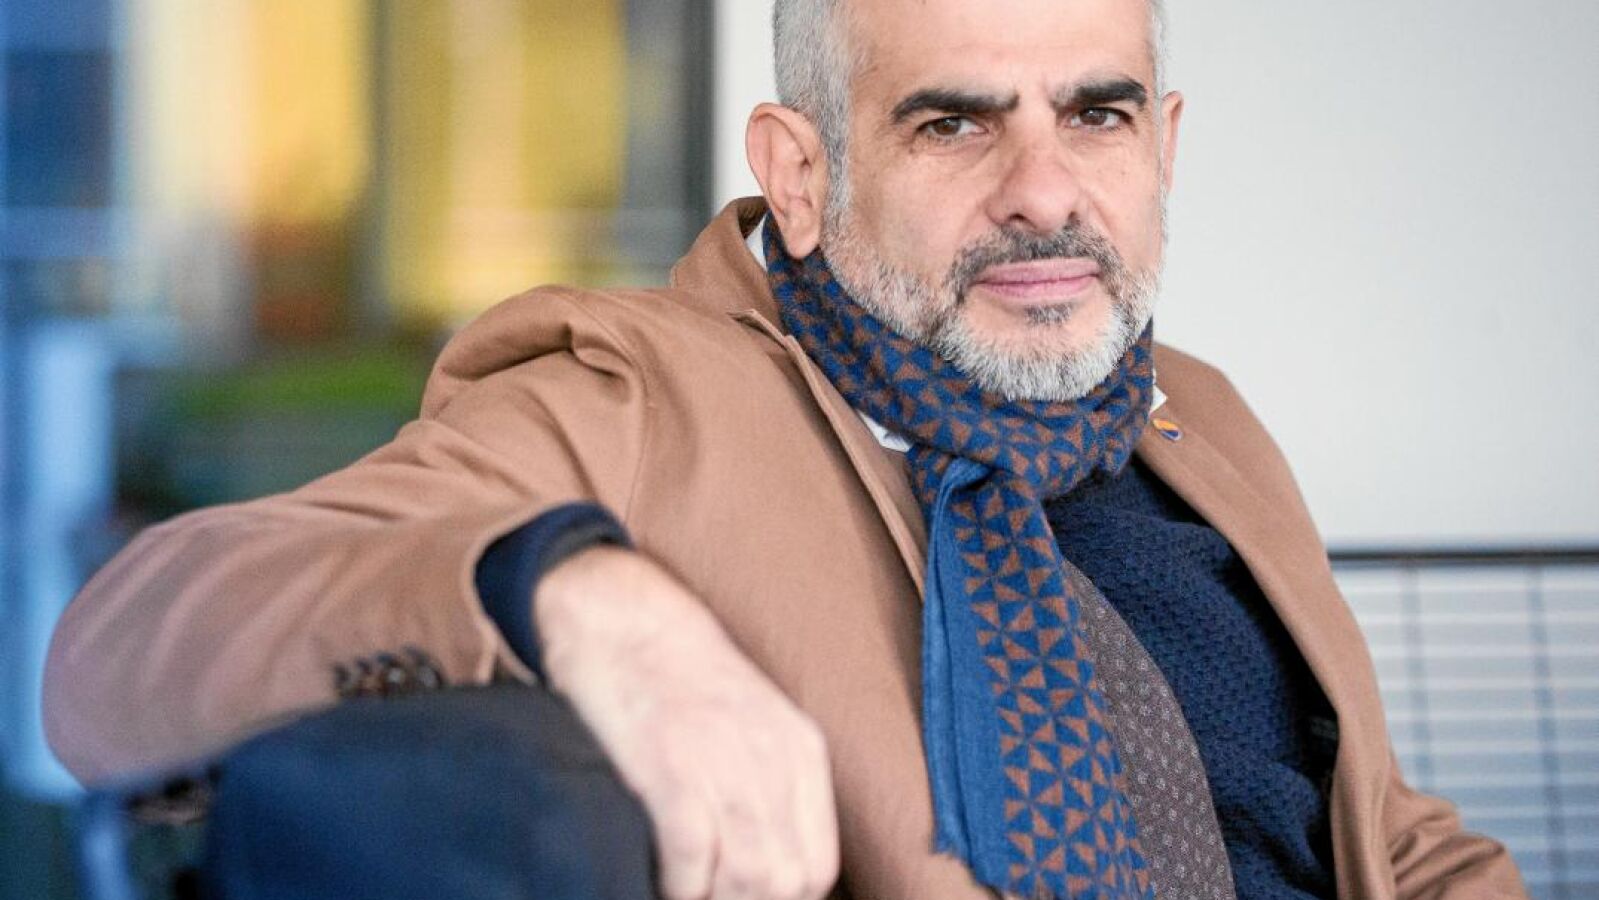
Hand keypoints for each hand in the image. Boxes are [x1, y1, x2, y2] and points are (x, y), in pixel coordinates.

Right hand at [535, 546, 839, 899]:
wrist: (618, 616)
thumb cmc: (675, 675)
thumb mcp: (753, 721)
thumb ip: (771, 785)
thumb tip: (769, 865)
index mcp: (800, 749)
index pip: (818, 866)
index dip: (781, 896)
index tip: (742, 893)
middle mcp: (773, 759)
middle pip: (787, 882)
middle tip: (709, 890)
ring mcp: (723, 762)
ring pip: (748, 880)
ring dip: (711, 897)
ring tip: (684, 886)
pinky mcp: (670, 768)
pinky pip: (693, 862)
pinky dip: (677, 885)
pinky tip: (660, 873)